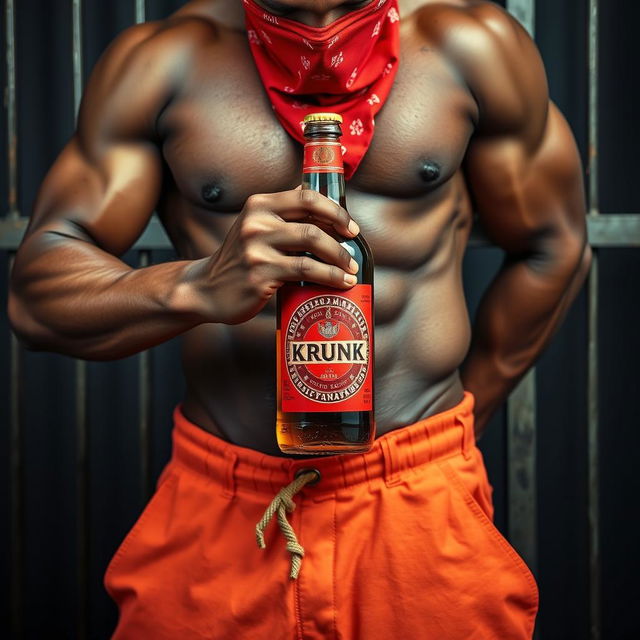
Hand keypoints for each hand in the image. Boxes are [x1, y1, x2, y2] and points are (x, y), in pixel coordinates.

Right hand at [187, 188, 360, 324]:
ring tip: (350, 272)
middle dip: (341, 241)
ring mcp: (256, 250)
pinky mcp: (260, 275)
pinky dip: (329, 277)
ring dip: (339, 261)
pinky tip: (339, 283)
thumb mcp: (254, 227)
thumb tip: (320, 200)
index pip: (306, 198)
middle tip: (353, 255)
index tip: (351, 228)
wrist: (206, 289)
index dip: (335, 211)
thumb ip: (282, 214)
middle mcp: (256, 224)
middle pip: (312, 225)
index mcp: (259, 205)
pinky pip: (305, 272)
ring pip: (311, 248)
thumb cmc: (240, 259)